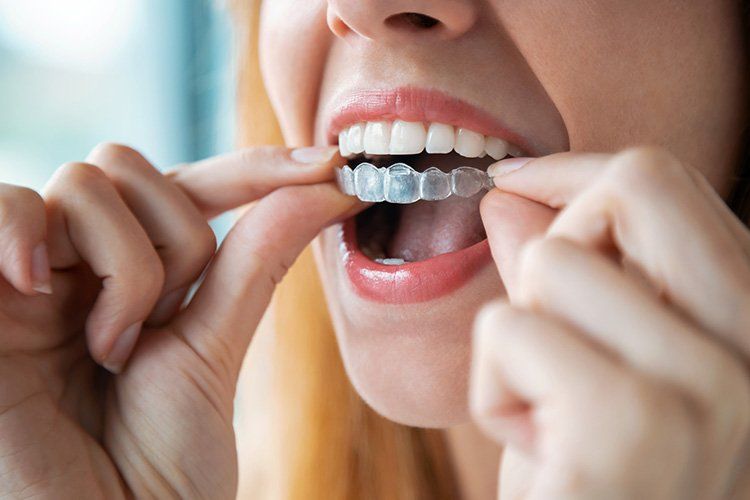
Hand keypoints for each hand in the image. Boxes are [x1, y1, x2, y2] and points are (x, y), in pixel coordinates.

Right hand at [0, 143, 357, 497]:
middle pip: (132, 168)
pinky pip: (8, 205)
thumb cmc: (159, 463)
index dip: (255, 169)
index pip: (191, 189)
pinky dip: (31, 238)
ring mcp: (27, 272)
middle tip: (161, 328)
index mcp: (134, 276)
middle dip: (173, 240)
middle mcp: (80, 265)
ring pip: (87, 183)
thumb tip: (325, 187)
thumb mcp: (214, 348)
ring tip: (111, 349)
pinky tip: (36, 293)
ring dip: (124, 270)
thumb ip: (256, 260)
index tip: (331, 164)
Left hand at [473, 147, 749, 498]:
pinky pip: (509, 330)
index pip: (669, 184)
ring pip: (552, 265)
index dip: (577, 175)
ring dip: (519, 340)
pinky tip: (539, 450)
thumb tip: (510, 192)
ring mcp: (712, 390)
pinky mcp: (631, 425)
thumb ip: (565, 275)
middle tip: (549, 323)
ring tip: (552, 415)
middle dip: (560, 238)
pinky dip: (494, 388)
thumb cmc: (588, 480)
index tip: (516, 182)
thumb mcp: (586, 367)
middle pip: (636, 185)